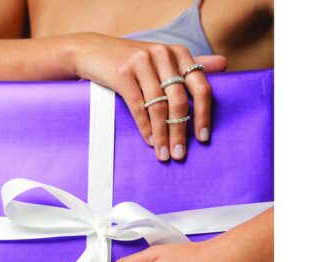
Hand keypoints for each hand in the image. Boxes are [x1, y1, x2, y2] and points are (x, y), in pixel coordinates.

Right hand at [70, 33, 226, 160]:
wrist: (93, 51)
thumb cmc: (133, 61)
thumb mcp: (163, 59)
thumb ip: (190, 64)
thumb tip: (223, 64)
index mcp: (178, 53)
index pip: (200, 87)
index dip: (204, 114)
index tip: (203, 138)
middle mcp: (163, 54)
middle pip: (179, 101)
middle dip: (180, 131)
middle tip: (180, 154)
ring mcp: (142, 62)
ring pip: (159, 107)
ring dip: (162, 135)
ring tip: (164, 154)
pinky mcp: (122, 73)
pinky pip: (139, 107)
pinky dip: (145, 127)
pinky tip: (150, 141)